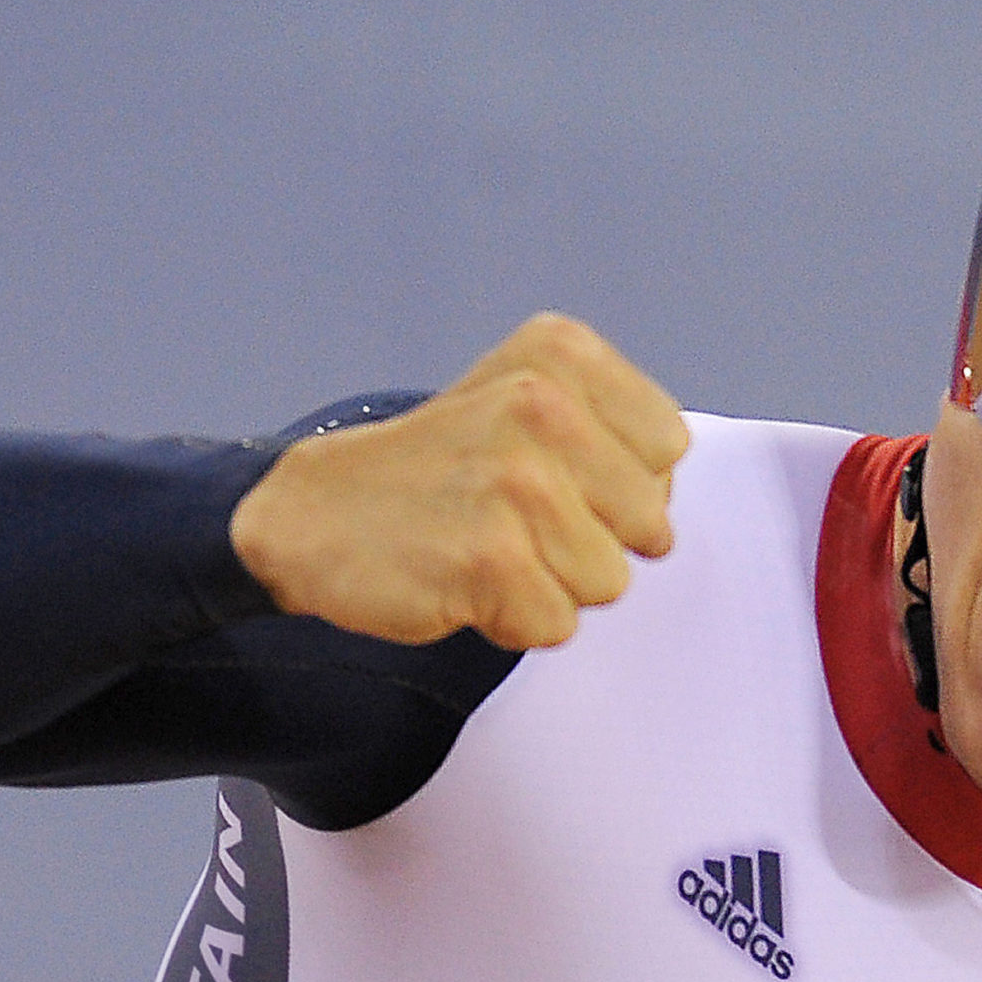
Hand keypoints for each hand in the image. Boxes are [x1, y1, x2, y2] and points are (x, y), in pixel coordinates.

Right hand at [229, 313, 691, 649]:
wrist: (312, 513)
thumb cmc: (438, 469)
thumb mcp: (526, 401)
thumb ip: (613, 432)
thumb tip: (669, 503)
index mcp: (562, 357)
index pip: (668, 450)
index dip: (618, 485)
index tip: (552, 476)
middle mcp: (544, 406)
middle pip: (650, 525)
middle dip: (592, 542)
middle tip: (513, 521)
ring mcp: (518, 484)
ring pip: (609, 582)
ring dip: (551, 584)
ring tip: (487, 548)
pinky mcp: (491, 559)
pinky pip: (558, 624)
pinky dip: (514, 620)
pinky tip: (463, 581)